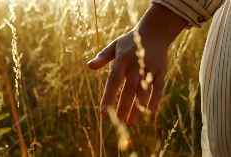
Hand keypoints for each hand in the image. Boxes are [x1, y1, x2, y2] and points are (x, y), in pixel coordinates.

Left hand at [87, 3, 187, 124]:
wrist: (155, 31)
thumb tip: (89, 66)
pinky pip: (159, 87)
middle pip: (129, 88)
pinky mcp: (161, 71)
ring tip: (132, 122)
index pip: (114, 80)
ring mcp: (150, 68)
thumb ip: (103, 57)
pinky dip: (155, 99)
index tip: (103, 111)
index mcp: (122, 59)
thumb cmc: (130, 42)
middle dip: (124, 106)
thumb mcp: (115, 46)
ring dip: (138, 107)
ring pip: (144, 90)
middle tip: (118, 123)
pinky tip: (150, 112)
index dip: (109, 96)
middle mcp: (136, 64)